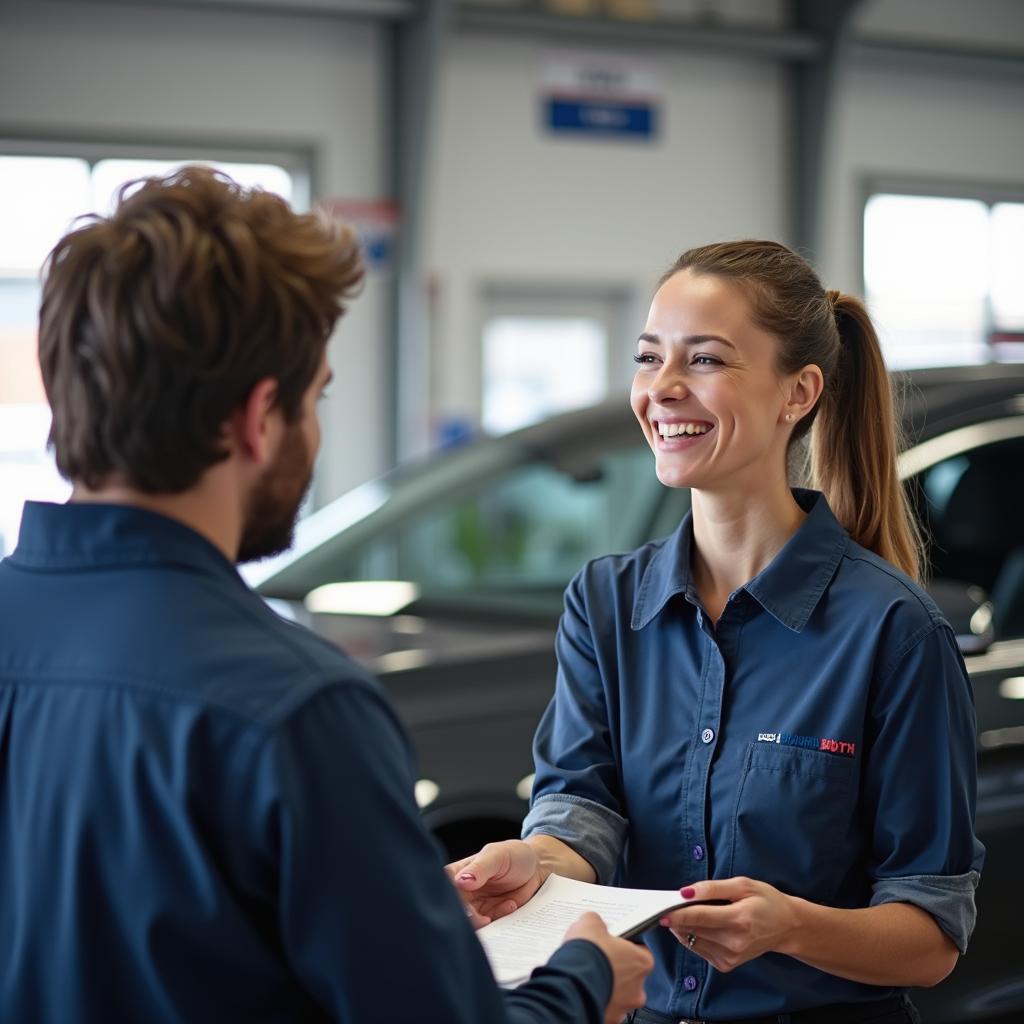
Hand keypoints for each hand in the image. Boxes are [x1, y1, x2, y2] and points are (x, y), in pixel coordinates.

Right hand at [447, 840, 544, 928]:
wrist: (535, 868)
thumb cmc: (513, 854)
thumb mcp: (497, 856)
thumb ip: (479, 868)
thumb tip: (460, 881)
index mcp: (458, 873)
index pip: (445, 888)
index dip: (450, 899)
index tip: (464, 905)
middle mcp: (463, 891)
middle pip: (454, 911)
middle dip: (468, 917)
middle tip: (484, 917)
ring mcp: (476, 906)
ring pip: (469, 922)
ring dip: (485, 920)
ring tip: (505, 905)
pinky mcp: (489, 916)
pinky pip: (489, 926)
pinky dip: (500, 918)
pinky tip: (511, 904)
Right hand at [565, 912, 653, 1023]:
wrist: (571, 983)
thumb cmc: (587, 953)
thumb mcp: (591, 922)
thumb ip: (598, 922)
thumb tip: (593, 922)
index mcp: (642, 962)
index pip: (641, 952)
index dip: (625, 947)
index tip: (613, 945)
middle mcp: (638, 988)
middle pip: (630, 976)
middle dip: (616, 970)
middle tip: (598, 960)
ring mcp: (623, 1007)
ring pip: (618, 995)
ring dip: (606, 986)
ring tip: (587, 975)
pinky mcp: (609, 1019)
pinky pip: (604, 1007)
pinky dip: (596, 999)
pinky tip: (583, 989)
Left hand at [660, 877, 799, 972]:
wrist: (787, 927)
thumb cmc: (766, 901)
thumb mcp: (742, 885)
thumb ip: (712, 889)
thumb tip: (686, 892)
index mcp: (739, 920)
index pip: (699, 917)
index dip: (678, 914)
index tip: (660, 911)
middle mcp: (734, 942)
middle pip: (694, 930)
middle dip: (677, 918)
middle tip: (667, 905)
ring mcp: (730, 956)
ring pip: (693, 941)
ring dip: (684, 927)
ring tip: (686, 912)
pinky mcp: (727, 964)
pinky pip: (700, 949)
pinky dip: (694, 936)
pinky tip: (701, 925)